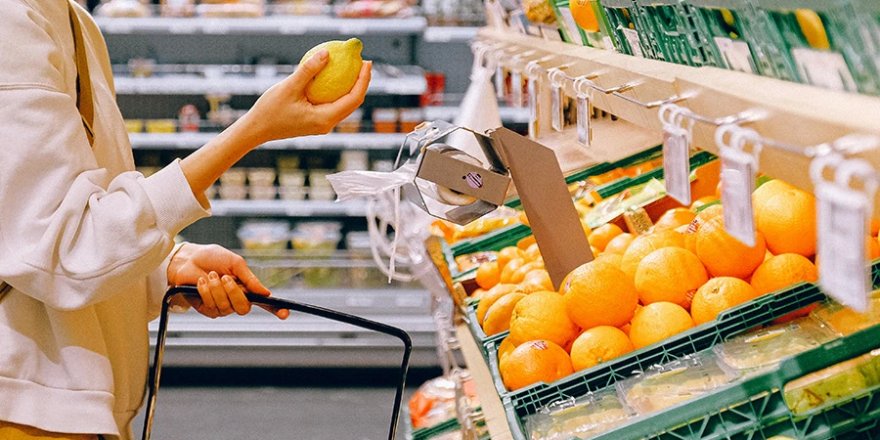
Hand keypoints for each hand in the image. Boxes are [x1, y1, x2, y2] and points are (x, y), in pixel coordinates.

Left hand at [166, 243, 288, 318]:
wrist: (188, 259)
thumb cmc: (212, 258)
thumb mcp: (235, 263)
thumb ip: (250, 278)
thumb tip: (266, 292)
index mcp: (247, 288)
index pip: (264, 302)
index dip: (276, 309)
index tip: (286, 314)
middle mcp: (236, 299)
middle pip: (244, 308)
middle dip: (234, 293)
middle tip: (225, 278)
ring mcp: (222, 306)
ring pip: (226, 307)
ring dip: (217, 289)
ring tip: (210, 275)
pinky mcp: (207, 309)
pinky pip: (212, 307)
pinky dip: (207, 292)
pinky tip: (201, 282)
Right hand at [239, 50, 372, 143]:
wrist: (257, 129)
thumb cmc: (270, 110)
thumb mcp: (289, 87)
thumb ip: (308, 70)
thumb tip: (327, 53)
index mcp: (325, 119)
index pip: (353, 98)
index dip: (363, 80)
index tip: (366, 62)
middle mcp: (327, 124)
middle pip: (353, 102)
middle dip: (362, 82)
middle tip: (364, 62)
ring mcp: (322, 124)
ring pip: (345, 105)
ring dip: (352, 86)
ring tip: (354, 67)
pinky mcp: (316, 121)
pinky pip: (333, 104)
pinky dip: (338, 90)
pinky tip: (334, 76)